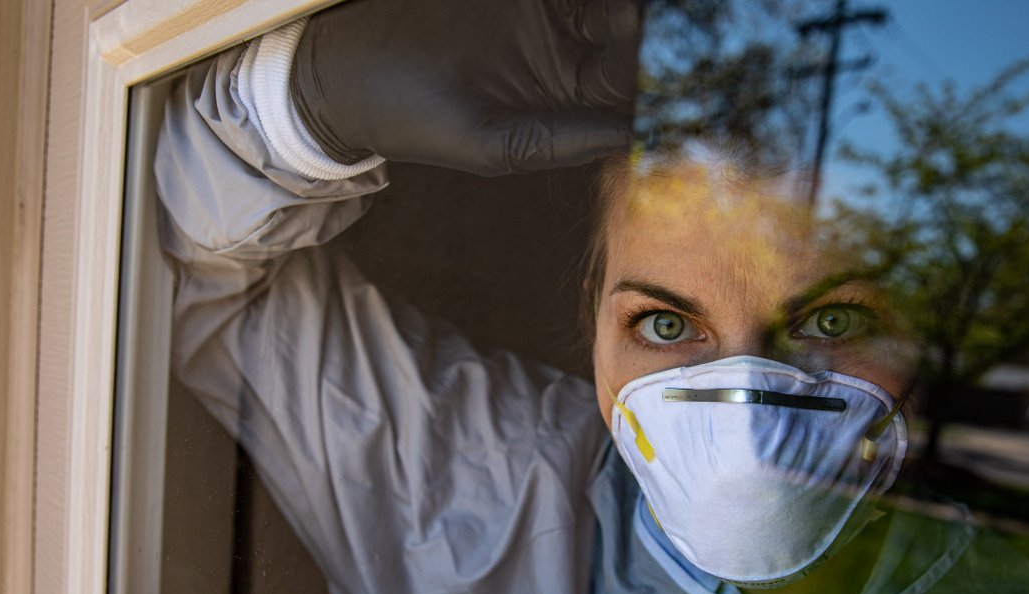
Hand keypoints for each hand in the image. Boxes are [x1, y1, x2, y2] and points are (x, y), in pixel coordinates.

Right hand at [292, 0, 641, 175]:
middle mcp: (562, 51)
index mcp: (564, 97)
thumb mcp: (494, 145)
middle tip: (670, 15)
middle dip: (645, 20)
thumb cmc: (416, 123)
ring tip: (643, 7)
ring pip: (597, 2)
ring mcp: (541, 11)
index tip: (682, 56)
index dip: (657, 71)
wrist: (346, 73)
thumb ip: (561, 140)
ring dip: (619, 5)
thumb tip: (630, 139)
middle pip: (624, 27)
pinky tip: (609, 0)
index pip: (629, 83)